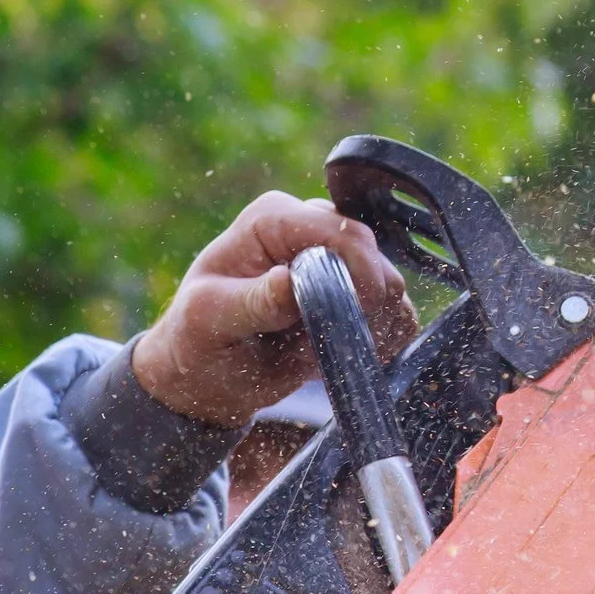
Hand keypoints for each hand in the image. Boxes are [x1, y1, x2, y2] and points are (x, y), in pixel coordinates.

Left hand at [133, 193, 413, 425]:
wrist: (210, 375)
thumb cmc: (198, 340)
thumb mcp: (209, 320)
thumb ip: (252, 301)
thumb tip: (289, 280)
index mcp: (274, 218)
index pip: (340, 231)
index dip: (356, 272)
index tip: (350, 317)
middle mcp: (312, 227)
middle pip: (372, 257)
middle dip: (359, 306)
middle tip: (323, 343)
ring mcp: (338, 258)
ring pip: (390, 287)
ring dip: (366, 327)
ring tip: (320, 351)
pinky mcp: (356, 290)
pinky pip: (395, 312)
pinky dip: (379, 339)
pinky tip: (339, 353)